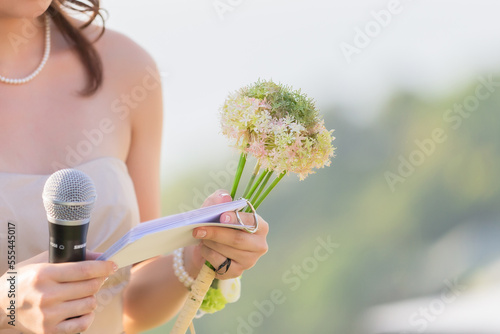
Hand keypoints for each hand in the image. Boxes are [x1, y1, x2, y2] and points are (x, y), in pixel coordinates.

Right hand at [0, 251, 115, 333]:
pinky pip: (83, 323)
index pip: (84, 270)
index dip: (103, 267)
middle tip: (94, 278)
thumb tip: (100, 256)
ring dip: (91, 297)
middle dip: (98, 280)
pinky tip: (81, 310)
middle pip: (90, 287)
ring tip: (82, 294)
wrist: (0, 306)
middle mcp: (47, 295)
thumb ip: (71, 257)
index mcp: (44, 275)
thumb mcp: (42, 262)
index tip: (112, 264)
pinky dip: (87, 316)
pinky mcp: (50, 330)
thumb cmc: (24, 280)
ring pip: (90, 304)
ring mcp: (49, 315)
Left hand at [187, 189, 268, 279]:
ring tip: (201, 236)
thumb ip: (219, 198)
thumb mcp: (215, 207)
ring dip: (210, 243)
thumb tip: (224, 197)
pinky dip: (208, 254)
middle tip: (199, 229)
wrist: (206, 245)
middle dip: (216, 233)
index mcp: (260, 226)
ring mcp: (250, 260)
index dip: (235, 219)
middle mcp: (259, 245)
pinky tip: (205, 248)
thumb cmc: (215, 223)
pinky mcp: (237, 272)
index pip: (250, 222)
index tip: (221, 216)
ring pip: (227, 251)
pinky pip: (220, 263)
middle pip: (238, 239)